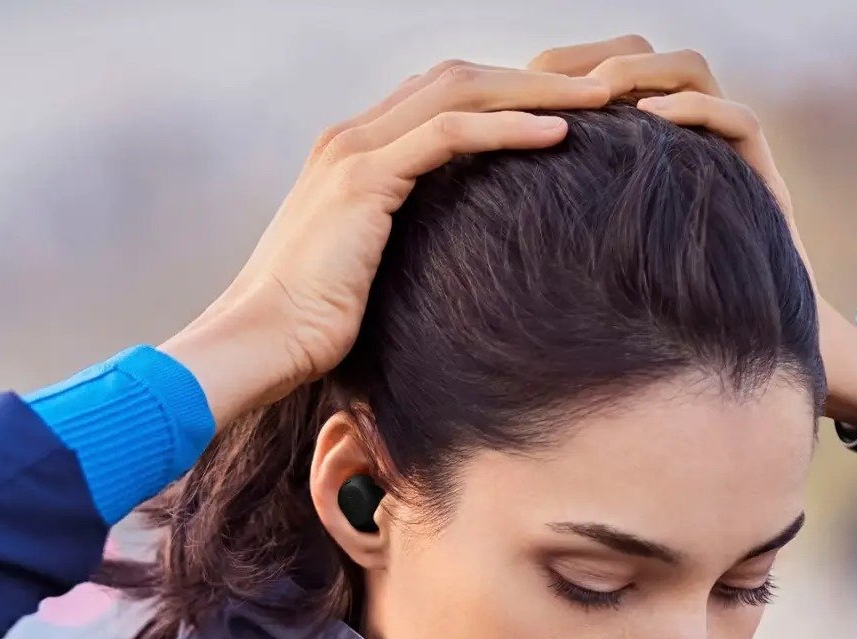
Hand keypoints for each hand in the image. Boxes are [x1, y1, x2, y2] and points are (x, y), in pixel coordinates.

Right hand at [161, 55, 615, 428]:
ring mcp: (353, 152)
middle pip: (460, 77)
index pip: (442, 97)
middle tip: (603, 88)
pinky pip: (449, 133)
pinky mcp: (362, 180)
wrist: (253, 345)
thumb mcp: (367, 277)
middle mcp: (350, 138)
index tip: (570, 110)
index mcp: (352, 155)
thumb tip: (458, 269)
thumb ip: (403, 249)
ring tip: (600, 98)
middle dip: (535, 75)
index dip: (508, 95)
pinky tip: (558, 132)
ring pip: (461, 90)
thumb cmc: (305, 330)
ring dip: (536, 88)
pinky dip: (507, 126)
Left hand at [528, 37, 856, 424]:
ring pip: (691, 71)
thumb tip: (456, 210)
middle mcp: (682, 138)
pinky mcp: (759, 181)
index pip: (597, 73)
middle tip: (540, 83)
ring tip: (593, 97)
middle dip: (588, 61)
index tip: (508, 91)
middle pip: (641, 56)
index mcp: (636, 147)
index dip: (555, 72)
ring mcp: (722, 155)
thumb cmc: (639, 321)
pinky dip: (693, 112)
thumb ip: (535, 223)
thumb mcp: (576, 264)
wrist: (723, 361)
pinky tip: (648, 123)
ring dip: (639, 76)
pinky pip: (736, 119)